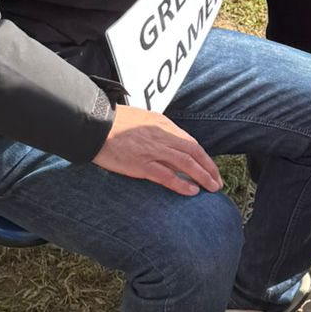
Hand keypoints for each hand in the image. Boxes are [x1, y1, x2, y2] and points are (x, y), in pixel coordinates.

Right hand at [94, 105, 222, 194]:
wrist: (93, 124)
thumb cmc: (112, 123)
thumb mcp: (140, 120)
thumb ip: (156, 131)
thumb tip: (168, 143)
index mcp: (162, 124)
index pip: (190, 142)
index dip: (204, 157)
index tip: (211, 168)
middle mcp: (161, 135)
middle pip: (194, 153)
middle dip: (209, 168)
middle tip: (218, 182)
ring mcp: (152, 150)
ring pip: (186, 164)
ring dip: (202, 177)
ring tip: (212, 188)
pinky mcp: (140, 164)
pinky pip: (167, 176)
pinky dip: (182, 184)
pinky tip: (192, 191)